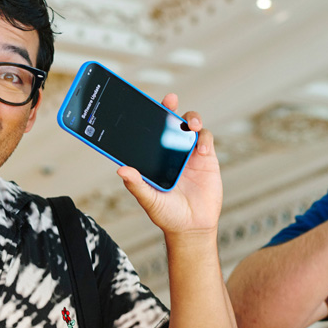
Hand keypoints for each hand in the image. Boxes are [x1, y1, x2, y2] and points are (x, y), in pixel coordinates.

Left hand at [117, 94, 221, 236]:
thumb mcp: (149, 200)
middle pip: (171, 123)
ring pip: (190, 126)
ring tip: (191, 125)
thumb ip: (137, 185)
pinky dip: (204, 139)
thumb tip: (120, 169)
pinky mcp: (207, 158)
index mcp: (154, 158)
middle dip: (170, 108)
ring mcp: (189, 153)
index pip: (150, 133)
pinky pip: (206, 140)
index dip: (149, 117)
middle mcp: (171, 152)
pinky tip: (202, 148)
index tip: (145, 105)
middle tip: (170, 100)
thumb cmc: (167, 215)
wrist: (192, 228)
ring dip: (191, 120)